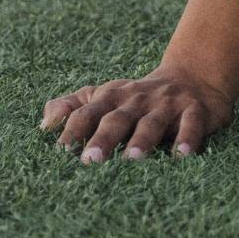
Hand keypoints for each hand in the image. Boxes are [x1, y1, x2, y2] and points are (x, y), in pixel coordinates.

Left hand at [39, 69, 232, 162]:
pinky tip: (182, 155)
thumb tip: (44, 124)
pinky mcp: (194, 110)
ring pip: (151, 122)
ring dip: (142, 139)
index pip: (87, 112)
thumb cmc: (137, 98)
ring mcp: (166, 104)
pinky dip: (187, 138)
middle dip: (103, 138)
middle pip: (117, 118)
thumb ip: (73, 106)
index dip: (74, 129)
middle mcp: (136, 99)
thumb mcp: (105, 95)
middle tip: (90, 160)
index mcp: (111, 96)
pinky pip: (190, 124)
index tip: (61, 151)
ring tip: (132, 158)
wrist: (192, 77)